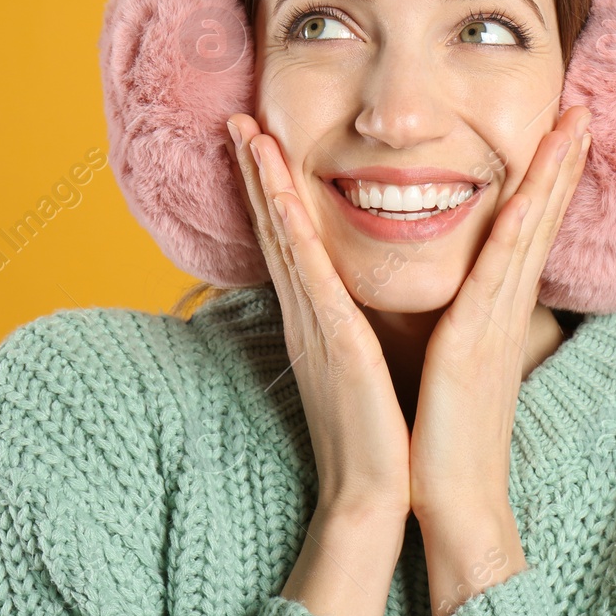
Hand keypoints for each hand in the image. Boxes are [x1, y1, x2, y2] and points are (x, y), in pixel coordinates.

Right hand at [225, 114, 411, 519]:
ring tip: (249, 135)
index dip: (272, 191)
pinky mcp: (336, 346)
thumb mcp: (365, 367)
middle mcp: (308, 317)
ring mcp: (316, 329)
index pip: (291, 241)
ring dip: (267, 187)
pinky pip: (312, 281)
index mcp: (319, 320)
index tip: (260, 142)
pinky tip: (283, 201)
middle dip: (257, 173)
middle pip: (276, 230)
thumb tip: (358, 305)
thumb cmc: (377, 437)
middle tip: (238, 118)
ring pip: (286, 243)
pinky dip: (295, 237)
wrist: (374, 497)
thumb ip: (354, 330)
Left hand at [408, 105, 592, 524]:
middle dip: (561, 162)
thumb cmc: (441, 440)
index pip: (525, 233)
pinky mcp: (477, 338)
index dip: (546, 182)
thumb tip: (454, 310)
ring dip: (552, 173)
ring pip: (529, 230)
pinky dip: (520, 223)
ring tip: (573, 123)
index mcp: (494, 314)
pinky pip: (501, 267)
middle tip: (582, 109)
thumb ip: (457, 330)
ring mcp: (497, 321)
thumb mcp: (450, 369)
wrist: (451, 502)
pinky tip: (530, 187)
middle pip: (540, 219)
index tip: (561, 136)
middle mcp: (505, 310)